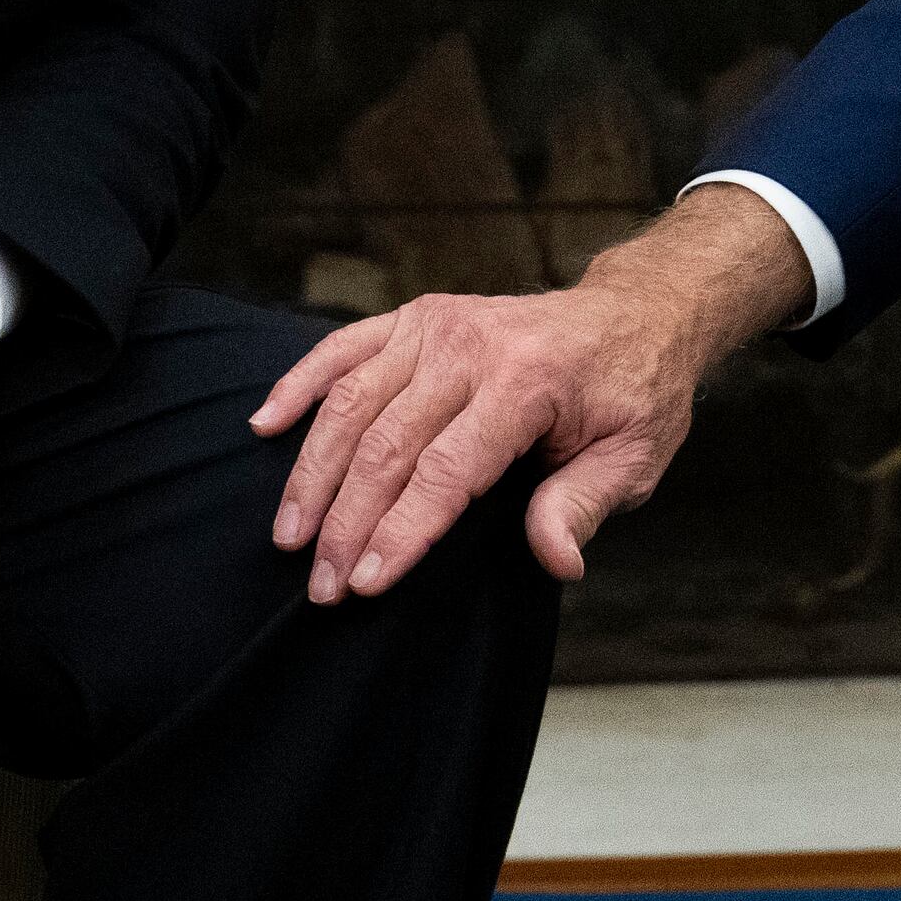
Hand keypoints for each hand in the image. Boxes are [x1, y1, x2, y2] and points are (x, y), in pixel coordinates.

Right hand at [253, 185, 812, 598]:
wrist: (635, 314)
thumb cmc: (634, 394)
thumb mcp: (635, 456)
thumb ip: (585, 504)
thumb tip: (556, 560)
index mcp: (529, 381)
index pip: (448, 471)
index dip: (401, 532)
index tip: (363, 584)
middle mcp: (472, 345)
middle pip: (388, 442)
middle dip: (346, 521)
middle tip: (318, 586)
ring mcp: (437, 325)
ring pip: (352, 400)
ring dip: (313, 471)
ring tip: (287, 534)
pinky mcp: (416, 316)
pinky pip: (343, 347)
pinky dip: (299, 383)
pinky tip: (264, 425)